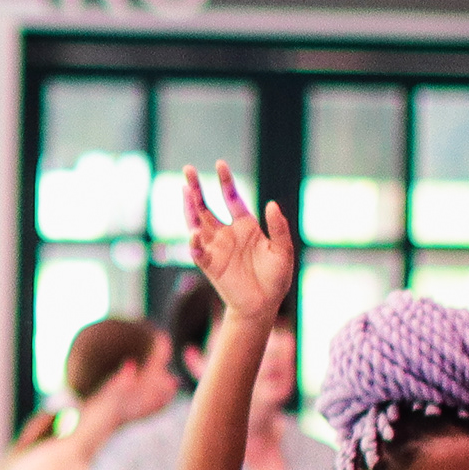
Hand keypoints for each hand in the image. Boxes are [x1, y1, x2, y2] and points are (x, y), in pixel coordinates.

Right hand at [183, 162, 295, 326]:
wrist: (263, 305)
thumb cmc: (275, 278)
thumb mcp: (283, 250)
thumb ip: (279, 227)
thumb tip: (271, 204)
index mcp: (245, 226)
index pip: (231, 198)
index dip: (225, 181)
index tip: (220, 164)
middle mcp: (226, 233)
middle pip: (206, 206)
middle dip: (197, 188)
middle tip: (188, 169)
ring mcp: (216, 248)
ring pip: (197, 223)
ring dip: (190, 208)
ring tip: (185, 190)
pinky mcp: (210, 265)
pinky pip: (198, 252)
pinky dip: (195, 244)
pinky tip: (195, 234)